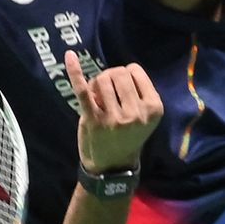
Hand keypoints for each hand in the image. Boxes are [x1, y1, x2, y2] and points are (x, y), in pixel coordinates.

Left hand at [65, 51, 163, 173]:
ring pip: (102, 79)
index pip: (135, 70)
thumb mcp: (144, 115)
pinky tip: (70, 57)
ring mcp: (114, 117)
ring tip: (98, 100)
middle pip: (118, 73)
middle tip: (107, 95)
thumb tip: (115, 71)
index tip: (121, 90)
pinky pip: (83, 90)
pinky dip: (75, 71)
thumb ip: (136, 92)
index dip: (125, 75)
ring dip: (97, 84)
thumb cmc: (128, 135)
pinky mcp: (94, 120)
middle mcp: (137, 113)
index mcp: (154, 108)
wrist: (112, 166)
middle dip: (110, 77)